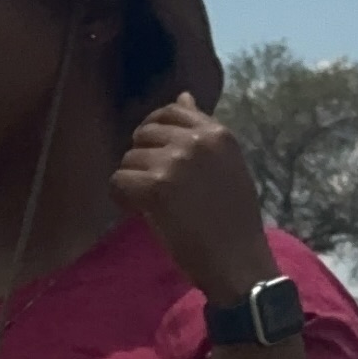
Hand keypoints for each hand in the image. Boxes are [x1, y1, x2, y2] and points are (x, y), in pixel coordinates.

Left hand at [111, 93, 272, 308]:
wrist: (238, 263)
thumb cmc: (234, 222)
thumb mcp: (227, 165)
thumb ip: (202, 133)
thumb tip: (183, 95)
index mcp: (217, 134)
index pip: (172, 110)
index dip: (155, 132)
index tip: (156, 155)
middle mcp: (196, 141)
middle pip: (144, 133)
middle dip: (143, 158)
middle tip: (154, 186)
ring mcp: (176, 163)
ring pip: (129, 159)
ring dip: (133, 181)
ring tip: (152, 204)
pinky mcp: (156, 188)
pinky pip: (118, 182)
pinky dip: (122, 199)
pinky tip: (139, 212)